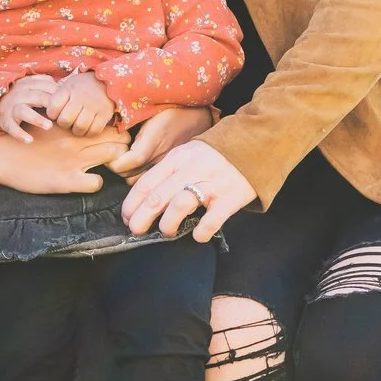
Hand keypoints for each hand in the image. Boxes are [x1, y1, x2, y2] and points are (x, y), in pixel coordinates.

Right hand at [0, 75, 62, 139]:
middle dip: (51, 104)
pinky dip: (20, 134)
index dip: (58, 92)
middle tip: (63, 114)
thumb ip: (45, 82)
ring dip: (37, 119)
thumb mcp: (30, 85)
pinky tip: (29, 140)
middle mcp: (19, 94)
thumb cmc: (20, 96)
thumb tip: (65, 84)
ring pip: (24, 112)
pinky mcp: (6, 121)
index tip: (69, 101)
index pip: (46, 85)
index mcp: (28, 84)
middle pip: (38, 97)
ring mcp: (12, 108)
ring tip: (49, 126)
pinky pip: (12, 128)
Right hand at [0, 126, 127, 194]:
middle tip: (119, 155)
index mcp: (72, 125)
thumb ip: (66, 121)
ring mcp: (73, 160)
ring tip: (109, 168)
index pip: (109, 122)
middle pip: (119, 138)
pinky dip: (97, 183)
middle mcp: (76, 140)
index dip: (118, 130)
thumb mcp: (46, 123)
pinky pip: (97, 183)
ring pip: (115, 157)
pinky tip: (88, 182)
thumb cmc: (21, 138)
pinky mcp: (65, 180)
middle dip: (124, 146)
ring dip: (116, 164)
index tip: (115, 137)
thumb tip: (81, 119)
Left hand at [45, 72, 117, 132]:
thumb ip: (57, 95)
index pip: (52, 107)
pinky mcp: (105, 114)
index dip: (51, 113)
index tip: (55, 113)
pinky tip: (87, 127)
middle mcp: (80, 97)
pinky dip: (89, 132)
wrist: (107, 81)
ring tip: (77, 125)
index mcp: (68, 89)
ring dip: (76, 130)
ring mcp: (93, 106)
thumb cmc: (82, 86)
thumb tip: (43, 107)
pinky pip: (94, 131)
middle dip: (63, 124)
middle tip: (67, 121)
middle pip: (65, 120)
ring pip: (79, 128)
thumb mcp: (68, 84)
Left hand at [112, 104, 217, 176]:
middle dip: (117, 168)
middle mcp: (160, 156)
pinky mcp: (169, 169)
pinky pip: (148, 181)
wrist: (199, 116)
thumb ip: (130, 114)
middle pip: (129, 176)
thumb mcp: (149, 105)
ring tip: (123, 160)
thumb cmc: (172, 106)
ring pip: (138, 182)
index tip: (108, 154)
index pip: (127, 163)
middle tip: (112, 155)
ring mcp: (165, 165)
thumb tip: (109, 121)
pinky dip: (138, 177)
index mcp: (154, 138)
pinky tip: (135, 164)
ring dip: (127, 174)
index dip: (113, 162)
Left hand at [119, 139, 257, 243]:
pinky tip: (197, 235)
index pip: (146, 183)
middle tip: (136, 230)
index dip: (132, 204)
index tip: (126, 217)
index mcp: (177, 159)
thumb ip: (168, 172)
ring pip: (179, 205)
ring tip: (167, 231)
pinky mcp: (230, 198)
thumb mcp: (186, 154)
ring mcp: (211, 184)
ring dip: (168, 224)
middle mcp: (191, 170)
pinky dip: (201, 231)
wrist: (254, 145)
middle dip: (141, 218)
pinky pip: (212, 220)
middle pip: (157, 197)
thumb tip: (143, 198)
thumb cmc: (214, 156)